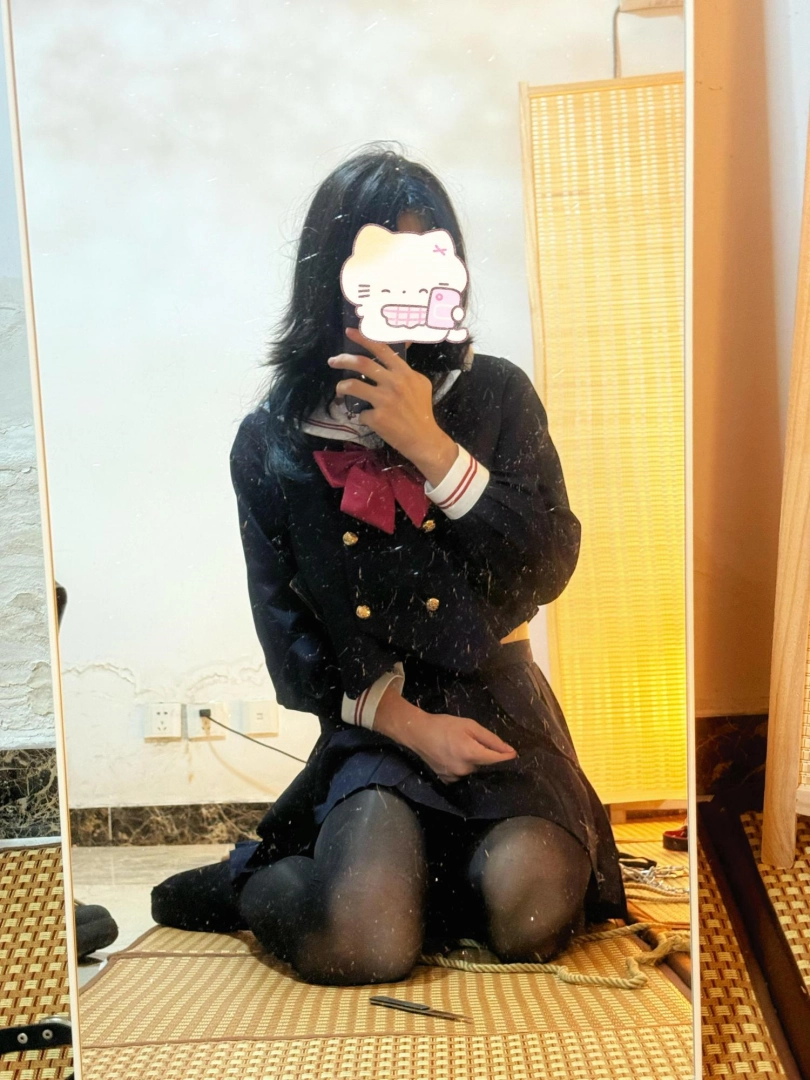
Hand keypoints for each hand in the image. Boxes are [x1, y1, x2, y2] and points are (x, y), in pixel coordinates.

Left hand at [327, 327, 457, 485]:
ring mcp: (384, 400)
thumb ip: (405, 372)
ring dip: (341, 386)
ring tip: (339, 389)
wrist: (424, 439)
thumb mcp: (420, 384)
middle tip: (333, 361)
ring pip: (352, 385)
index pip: (382, 349)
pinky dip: (361, 415)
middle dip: (343, 359)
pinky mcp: (377, 417)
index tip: (349, 332)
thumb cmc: (421, 411)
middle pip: (362, 363)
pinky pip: (360, 412)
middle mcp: (394, 383)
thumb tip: (389, 363)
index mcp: (404, 372)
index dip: (363, 338)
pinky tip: (367, 418)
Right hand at [373, 683, 516, 783]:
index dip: (506, 756)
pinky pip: (462, 774)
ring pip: (473, 769)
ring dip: (472, 760)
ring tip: (459, 746)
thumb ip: (490, 739)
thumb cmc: (444, 725)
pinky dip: (462, 765)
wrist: (417, 733)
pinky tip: (453, 755)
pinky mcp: (447, 780)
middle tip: (472, 741)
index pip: (495, 760)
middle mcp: (464, 769)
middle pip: (483, 764)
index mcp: (470, 753)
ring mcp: (455, 777)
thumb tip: (509, 751)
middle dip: (483, 754)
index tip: (514, 754)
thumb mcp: (470, 726)